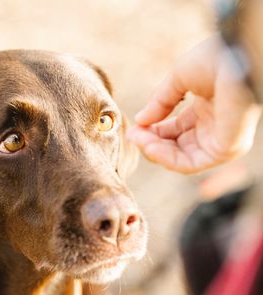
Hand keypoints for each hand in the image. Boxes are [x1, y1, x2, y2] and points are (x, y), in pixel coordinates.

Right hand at [127, 36, 260, 173]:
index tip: (134, 128)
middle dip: (151, 143)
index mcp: (207, 110)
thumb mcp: (178, 79)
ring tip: (139, 140)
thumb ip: (160, 102)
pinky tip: (151, 147)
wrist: (237, 56)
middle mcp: (215, 127)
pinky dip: (167, 159)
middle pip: (176, 146)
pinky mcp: (225, 149)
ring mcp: (221, 140)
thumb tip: (140, 121)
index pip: (175, 130)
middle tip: (132, 136)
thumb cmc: (215, 59)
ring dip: (156, 152)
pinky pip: (191, 164)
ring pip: (181, 159)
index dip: (152, 131)